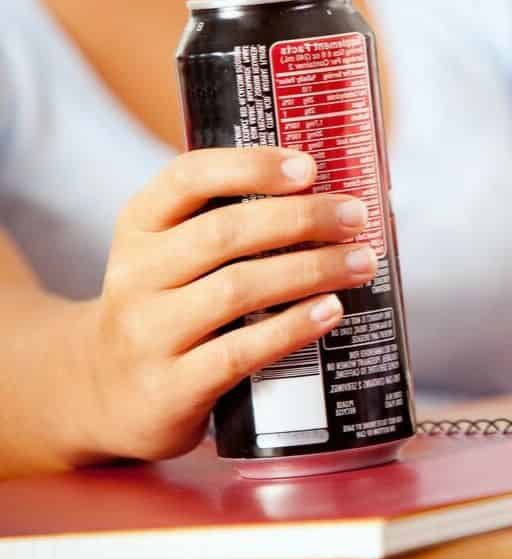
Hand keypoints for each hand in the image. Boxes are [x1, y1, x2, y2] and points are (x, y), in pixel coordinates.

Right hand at [70, 148, 375, 462]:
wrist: (103, 393)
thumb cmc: (167, 303)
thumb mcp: (173, 252)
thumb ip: (230, 220)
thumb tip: (334, 194)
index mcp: (140, 225)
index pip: (189, 177)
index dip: (252, 165)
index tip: (310, 166)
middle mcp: (136, 274)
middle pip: (224, 233)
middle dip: (301, 218)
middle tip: (356, 217)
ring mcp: (148, 333)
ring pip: (237, 289)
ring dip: (311, 270)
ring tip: (361, 262)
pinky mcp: (169, 388)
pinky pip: (239, 352)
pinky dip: (292, 327)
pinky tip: (331, 310)